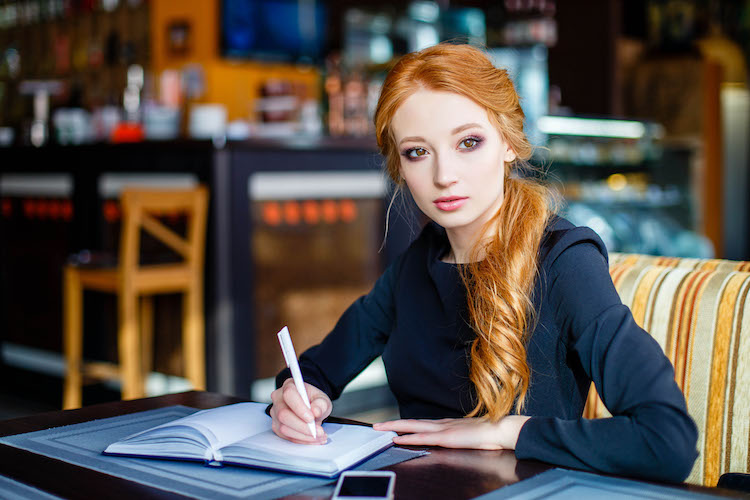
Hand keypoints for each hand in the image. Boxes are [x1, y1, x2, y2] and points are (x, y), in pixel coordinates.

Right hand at [270, 378, 331, 443]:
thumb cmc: (314, 401)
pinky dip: (302, 440)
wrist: (311, 408)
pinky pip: (287, 437)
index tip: (312, 418)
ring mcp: (275, 413)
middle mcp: (278, 398)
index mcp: (289, 386)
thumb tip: (316, 411)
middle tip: (319, 431)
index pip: (289, 394)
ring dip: (304, 435)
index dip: (299, 408)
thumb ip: (321, 404)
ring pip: (284, 428)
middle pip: (283, 414)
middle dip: (302, 426)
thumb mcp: (322, 399)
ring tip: (320, 436)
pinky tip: (313, 438)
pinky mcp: (276, 426)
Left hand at [372, 415, 529, 449]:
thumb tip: (457, 440)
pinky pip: (423, 437)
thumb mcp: (471, 435)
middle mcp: (442, 423)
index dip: (408, 424)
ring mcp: (443, 429)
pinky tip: (398, 438)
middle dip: (394, 423)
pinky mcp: (446, 437)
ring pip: (413, 426)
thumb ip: (461, 437)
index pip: (423, 423)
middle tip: (377, 425)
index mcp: (448, 424)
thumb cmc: (490, 434)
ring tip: (381, 428)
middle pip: (413, 422)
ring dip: (395, 427)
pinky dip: (409, 437)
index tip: (395, 426)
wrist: (501, 430)